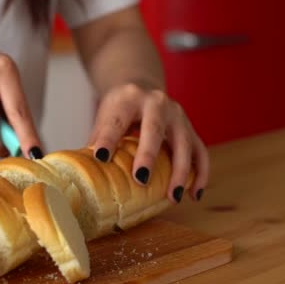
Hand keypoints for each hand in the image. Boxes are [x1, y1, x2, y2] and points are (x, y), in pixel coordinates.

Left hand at [88, 83, 208, 202]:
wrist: (142, 86)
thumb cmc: (120, 109)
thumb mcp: (105, 116)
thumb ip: (98, 141)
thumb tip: (84, 175)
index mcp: (128, 98)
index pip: (117, 120)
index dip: (108, 139)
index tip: (101, 157)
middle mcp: (157, 103)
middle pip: (154, 129)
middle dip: (149, 155)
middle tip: (141, 180)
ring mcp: (178, 115)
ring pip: (184, 143)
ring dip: (180, 172)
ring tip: (174, 197)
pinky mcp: (190, 128)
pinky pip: (200, 152)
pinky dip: (200, 174)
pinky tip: (194, 194)